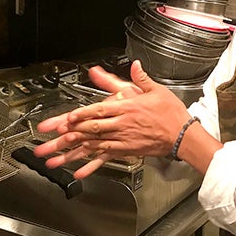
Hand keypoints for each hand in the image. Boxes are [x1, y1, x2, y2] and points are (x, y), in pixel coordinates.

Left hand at [33, 61, 190, 177]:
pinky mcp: (126, 151)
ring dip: (73, 150)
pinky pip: (105, 157)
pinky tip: (78, 170)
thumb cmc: (170, 113)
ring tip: (56, 156)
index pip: (100, 110)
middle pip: (92, 128)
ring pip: (94, 144)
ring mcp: (123, 139)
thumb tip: (134, 65)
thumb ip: (140, 78)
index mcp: (127, 108)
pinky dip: (90, 164)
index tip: (67, 118)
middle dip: (69, 133)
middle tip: (51, 138)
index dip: (82, 115)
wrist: (183, 135)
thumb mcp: (156, 90)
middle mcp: (122, 125)